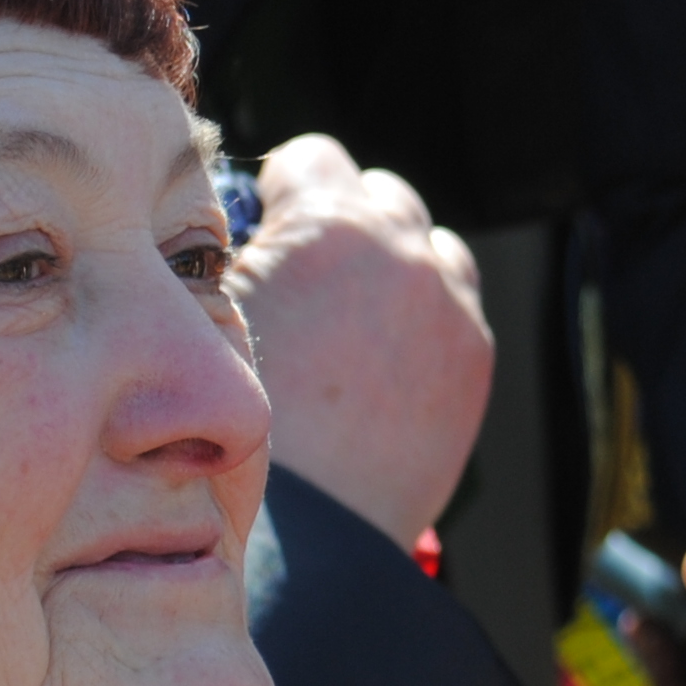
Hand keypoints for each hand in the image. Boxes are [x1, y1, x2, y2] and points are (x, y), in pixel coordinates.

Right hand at [228, 135, 490, 544]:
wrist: (310, 528)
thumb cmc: (235, 420)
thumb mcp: (209, 314)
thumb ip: (230, 250)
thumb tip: (231, 222)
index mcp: (332, 226)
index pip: (315, 158)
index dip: (285, 188)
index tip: (270, 220)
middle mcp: (404, 252)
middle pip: (382, 196)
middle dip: (348, 223)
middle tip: (310, 274)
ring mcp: (451, 305)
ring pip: (432, 247)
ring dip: (398, 264)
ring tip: (354, 316)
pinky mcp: (476, 356)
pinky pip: (456, 306)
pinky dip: (426, 318)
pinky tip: (383, 360)